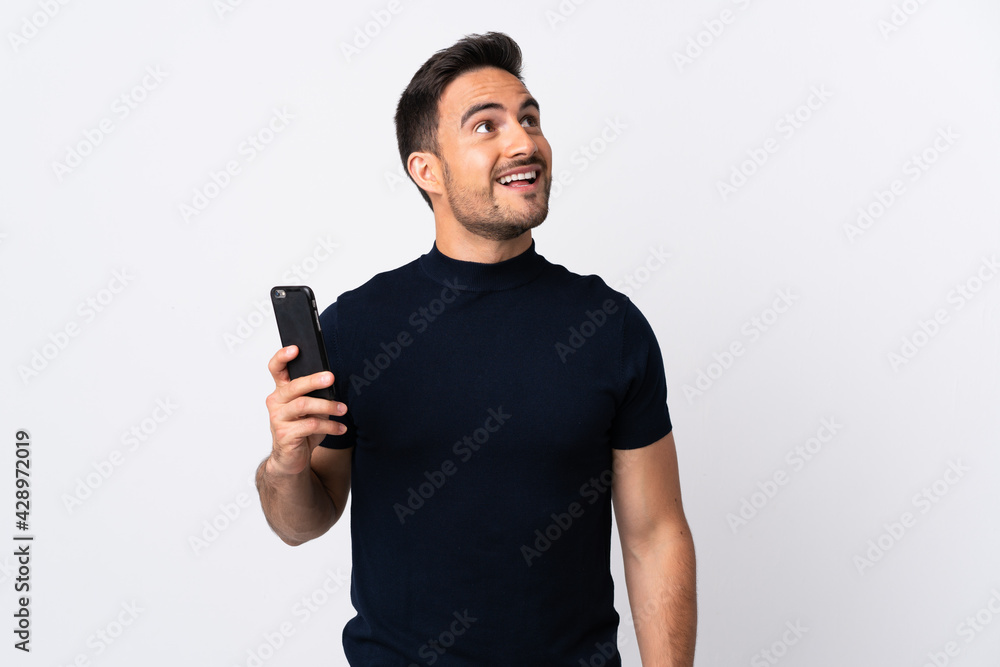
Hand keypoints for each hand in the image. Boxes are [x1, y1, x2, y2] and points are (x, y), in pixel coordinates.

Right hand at [265, 345, 347, 476]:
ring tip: (343, 409)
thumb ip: (315, 393)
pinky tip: (340, 428)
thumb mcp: (311, 408)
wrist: (292, 458)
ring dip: (327, 406)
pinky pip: (311, 425)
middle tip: (331, 377)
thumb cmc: (303, 428)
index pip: (276, 368)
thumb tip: (330, 381)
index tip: (296, 349)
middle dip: (314, 380)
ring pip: (303, 405)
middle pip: (294, 386)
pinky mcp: (285, 434)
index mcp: (281, 390)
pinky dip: (330, 426)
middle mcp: (276, 401)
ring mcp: (278, 418)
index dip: (283, 357)